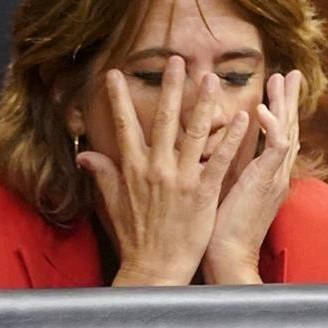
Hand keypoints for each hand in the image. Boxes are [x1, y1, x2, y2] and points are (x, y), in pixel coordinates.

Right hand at [76, 56, 249, 285]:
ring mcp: (181, 180)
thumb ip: (103, 175)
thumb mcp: (113, 203)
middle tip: (175, 59)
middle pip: (163, 120)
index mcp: (133, 170)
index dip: (118, 99)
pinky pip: (220, 160)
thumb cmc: (136, 238)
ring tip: (211, 78)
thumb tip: (84, 156)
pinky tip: (243, 117)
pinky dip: (231, 138)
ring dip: (203, 103)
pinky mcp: (203, 193)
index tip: (113, 74)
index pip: (124, 126)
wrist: (154, 268)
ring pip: (194, 133)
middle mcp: (156, 169)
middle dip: (170, 88)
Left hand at [202, 70, 301, 283]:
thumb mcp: (219, 192)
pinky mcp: (264, 183)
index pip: (276, 136)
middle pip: (287, 128)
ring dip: (283, 104)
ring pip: (286, 132)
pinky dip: (270, 127)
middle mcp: (274, 175)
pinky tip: (260, 109)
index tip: (273, 87)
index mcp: (265, 177)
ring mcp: (273, 178)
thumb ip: (216, 169)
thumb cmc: (217, 233)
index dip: (276, 110)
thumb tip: (203, 154)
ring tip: (280, 78)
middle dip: (288, 100)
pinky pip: (274, 149)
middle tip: (289, 73)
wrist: (227, 259)